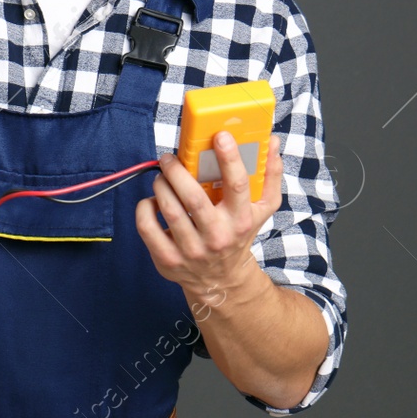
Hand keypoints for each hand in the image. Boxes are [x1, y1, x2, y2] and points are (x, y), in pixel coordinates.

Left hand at [134, 131, 283, 302]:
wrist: (221, 281)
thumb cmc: (238, 235)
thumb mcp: (260, 210)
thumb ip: (269, 175)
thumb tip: (271, 141)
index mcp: (240, 220)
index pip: (237, 185)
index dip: (229, 158)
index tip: (220, 136)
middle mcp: (217, 237)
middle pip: (193, 198)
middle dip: (177, 171)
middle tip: (169, 158)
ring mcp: (191, 250)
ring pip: (168, 209)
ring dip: (160, 185)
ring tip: (162, 176)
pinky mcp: (167, 259)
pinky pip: (147, 226)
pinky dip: (145, 207)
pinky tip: (153, 201)